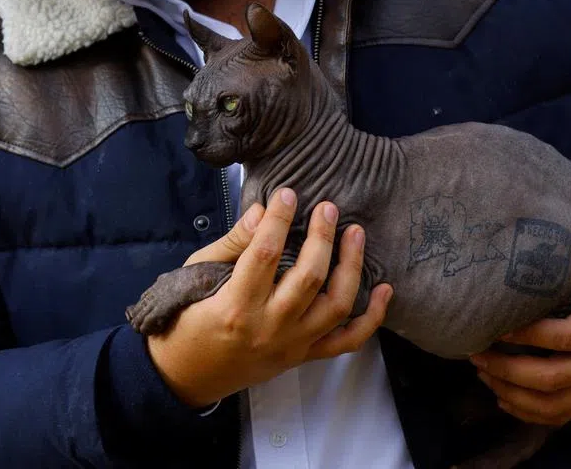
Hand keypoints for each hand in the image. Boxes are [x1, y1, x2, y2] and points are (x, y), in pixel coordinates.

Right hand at [147, 188, 392, 407]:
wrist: (185, 376)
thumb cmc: (186, 320)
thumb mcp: (195, 276)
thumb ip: (232, 244)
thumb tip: (263, 211)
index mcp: (236, 307)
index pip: (264, 255)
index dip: (279, 220)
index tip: (288, 194)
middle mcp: (269, 329)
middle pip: (309, 278)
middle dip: (322, 237)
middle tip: (328, 207)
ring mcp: (291, 346)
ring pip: (335, 306)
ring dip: (351, 267)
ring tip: (355, 233)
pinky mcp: (303, 357)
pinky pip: (346, 341)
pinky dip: (371, 318)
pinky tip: (385, 289)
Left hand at [470, 218, 570, 426]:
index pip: (565, 338)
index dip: (528, 334)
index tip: (497, 324)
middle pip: (552, 380)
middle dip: (508, 370)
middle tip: (475, 352)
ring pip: (555, 405)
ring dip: (514, 395)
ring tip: (483, 373)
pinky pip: (565, 414)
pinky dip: (533, 413)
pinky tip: (505, 397)